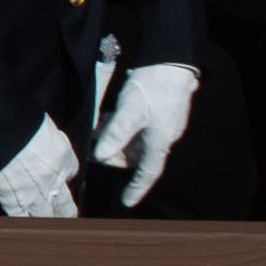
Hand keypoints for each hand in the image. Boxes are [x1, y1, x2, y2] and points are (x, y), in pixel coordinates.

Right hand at [0, 117, 83, 220]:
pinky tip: (25, 229)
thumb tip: (43, 134)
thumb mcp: (40, 122)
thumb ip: (44, 134)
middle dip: (65, 211)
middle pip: (66, 204)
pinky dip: (23, 224)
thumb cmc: (15, 118)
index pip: (70, 170)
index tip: (59, 176)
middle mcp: (54, 179)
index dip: (64, 174)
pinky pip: (22, 218)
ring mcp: (35, 193)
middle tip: (65, 217)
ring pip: (48, 216)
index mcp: (63, 156)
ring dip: (48, 223)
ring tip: (49, 231)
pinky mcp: (13, 200)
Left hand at [92, 60, 199, 204]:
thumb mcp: (129, 110)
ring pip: (133, 140)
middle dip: (114, 153)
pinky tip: (107, 117)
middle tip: (93, 145)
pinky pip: (135, 128)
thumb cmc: (153, 87)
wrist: (171, 63)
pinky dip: (120, 126)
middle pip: (135, 156)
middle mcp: (162, 137)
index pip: (148, 172)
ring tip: (98, 128)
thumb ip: (116, 133)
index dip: (137, 188)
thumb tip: (101, 155)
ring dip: (115, 138)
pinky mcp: (156, 113)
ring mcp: (160, 125)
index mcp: (159, 141)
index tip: (127, 202)